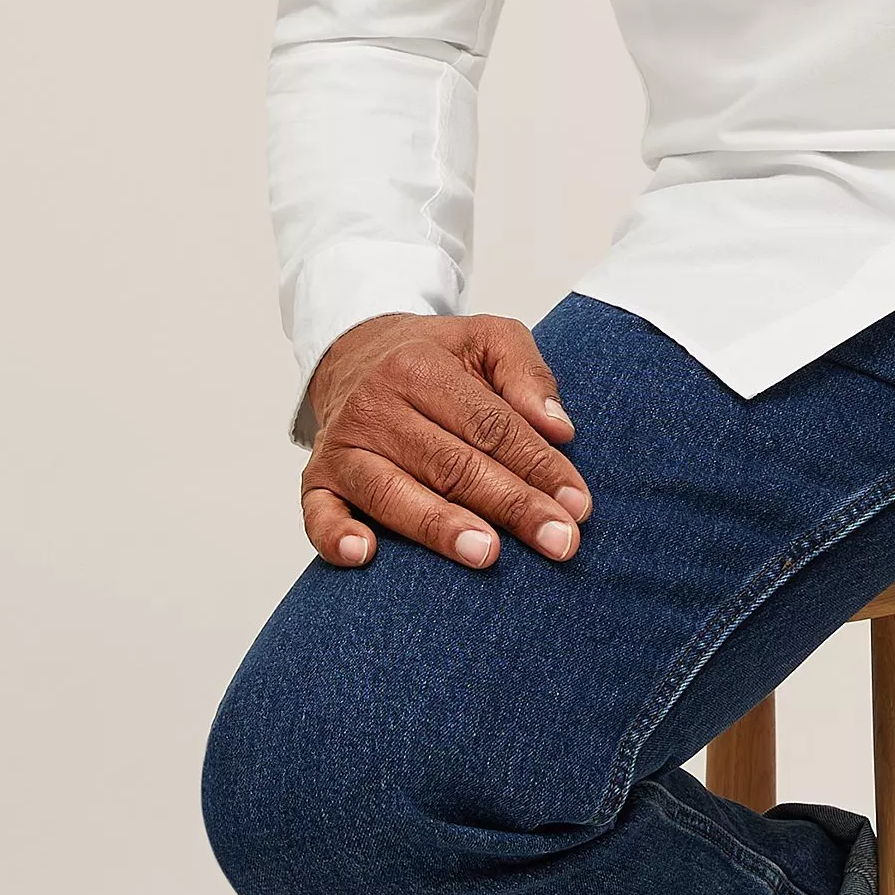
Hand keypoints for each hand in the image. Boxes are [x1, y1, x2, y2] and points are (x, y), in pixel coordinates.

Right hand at [299, 314, 589, 574]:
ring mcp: (342, 446)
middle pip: (451, 464)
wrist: (358, 354)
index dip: (538, 467)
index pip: (491, 425)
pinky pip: (317, 514)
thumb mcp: (489, 338)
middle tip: (558, 541)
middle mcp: (375, 406)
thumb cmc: (436, 357)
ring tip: (486, 555)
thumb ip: (527, 374)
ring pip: (393, 494)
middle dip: (510, 506)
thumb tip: (559, 429)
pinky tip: (364, 556)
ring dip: (440, 527)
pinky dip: (335, 536)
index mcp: (421, 367)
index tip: (578, 505)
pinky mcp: (316, 480)